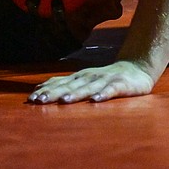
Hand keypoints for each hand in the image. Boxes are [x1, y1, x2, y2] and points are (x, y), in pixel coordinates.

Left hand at [27, 60, 154, 103]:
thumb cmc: (106, 77)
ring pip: (89, 87)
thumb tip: (39, 88)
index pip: (61, 83)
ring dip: (77, 93)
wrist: (137, 68)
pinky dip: (103, 94)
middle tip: (41, 100)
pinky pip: (112, 90)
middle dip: (55, 92)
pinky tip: (96, 100)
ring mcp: (106, 80)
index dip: (47, 90)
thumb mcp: (83, 79)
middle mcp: (90, 77)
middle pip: (71, 85)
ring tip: (65, 100)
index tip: (32, 98)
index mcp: (80, 77)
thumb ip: (64, 83)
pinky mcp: (121, 84)